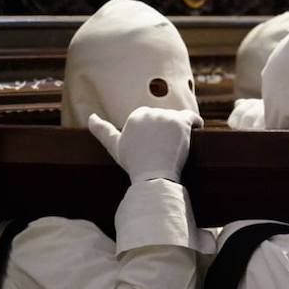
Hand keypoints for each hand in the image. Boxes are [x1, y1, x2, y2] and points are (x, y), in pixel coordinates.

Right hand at [88, 106, 202, 182]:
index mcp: (135, 116)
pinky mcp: (181, 122)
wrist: (153, 175)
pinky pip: (193, 117)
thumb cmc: (135, 164)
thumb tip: (90, 117)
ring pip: (179, 119)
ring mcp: (166, 116)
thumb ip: (102, 131)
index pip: (151, 119)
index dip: (156, 131)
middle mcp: (150, 112)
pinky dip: (197, 123)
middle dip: (168, 130)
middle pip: (165, 118)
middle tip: (168, 149)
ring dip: (181, 129)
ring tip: (180, 146)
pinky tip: (198, 129)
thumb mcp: (115, 146)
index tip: (157, 145)